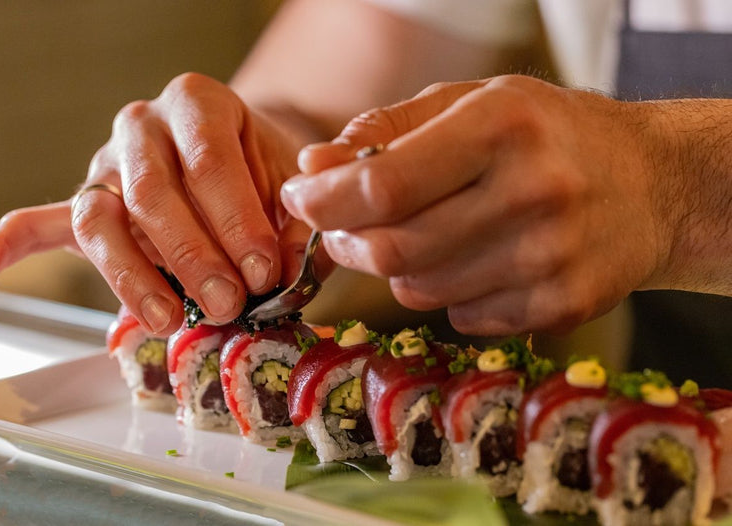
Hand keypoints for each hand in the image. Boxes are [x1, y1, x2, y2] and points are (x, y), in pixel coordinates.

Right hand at [0, 73, 316, 333]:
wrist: (243, 155)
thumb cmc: (266, 171)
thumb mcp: (292, 184)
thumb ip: (294, 221)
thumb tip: (283, 270)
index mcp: (198, 103)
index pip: (210, 163)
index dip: (238, 223)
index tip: (265, 272)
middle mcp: (143, 126)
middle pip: (153, 193)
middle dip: (192, 256)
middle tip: (226, 304)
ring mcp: (108, 165)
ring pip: (102, 218)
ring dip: (131, 275)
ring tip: (162, 318)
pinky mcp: (88, 203)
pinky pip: (40, 220)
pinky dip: (8, 246)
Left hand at [282, 76, 671, 335]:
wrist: (653, 183)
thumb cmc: (546, 133)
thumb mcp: (469, 102)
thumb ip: (385, 131)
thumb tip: (311, 168)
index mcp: (502, 127)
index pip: (384, 185)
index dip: (325, 201)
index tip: (301, 198)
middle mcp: (532, 193)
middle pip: (392, 250)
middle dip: (347, 242)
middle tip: (344, 225)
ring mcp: (551, 259)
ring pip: (419, 291)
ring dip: (398, 267)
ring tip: (423, 232)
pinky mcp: (562, 306)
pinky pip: (460, 317)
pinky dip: (447, 293)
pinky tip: (474, 259)